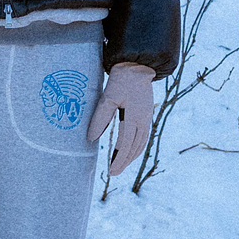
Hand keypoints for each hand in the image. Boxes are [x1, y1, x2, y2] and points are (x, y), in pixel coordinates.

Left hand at [87, 62, 154, 176]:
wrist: (137, 65)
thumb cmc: (121, 80)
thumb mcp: (108, 97)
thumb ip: (100, 118)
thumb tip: (91, 138)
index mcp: (134, 117)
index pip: (125, 145)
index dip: (117, 159)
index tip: (110, 171)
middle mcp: (143, 121)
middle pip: (134, 148)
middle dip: (124, 162)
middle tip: (114, 173)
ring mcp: (147, 118)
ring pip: (141, 144)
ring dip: (131, 157)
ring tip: (120, 165)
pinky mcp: (146, 115)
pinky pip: (143, 137)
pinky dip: (136, 147)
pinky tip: (130, 150)